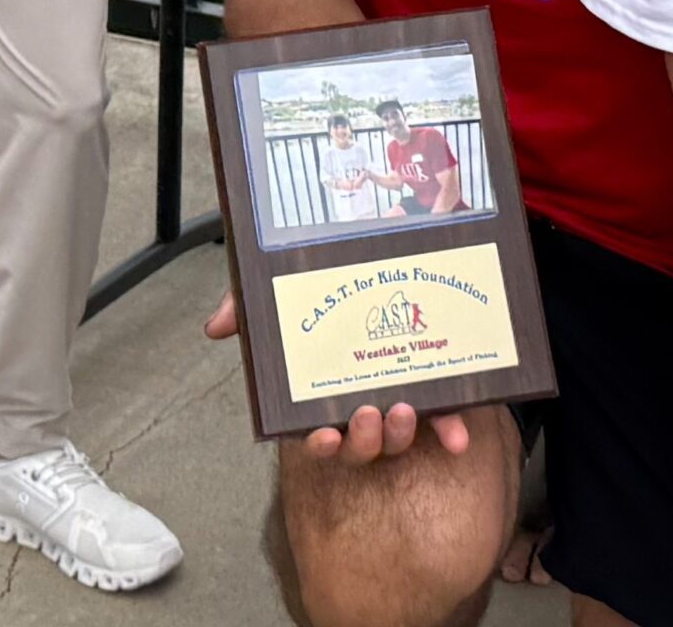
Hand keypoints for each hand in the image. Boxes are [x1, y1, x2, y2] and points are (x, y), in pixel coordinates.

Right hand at [203, 290, 471, 460]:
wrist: (394, 231)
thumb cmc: (332, 273)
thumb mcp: (287, 283)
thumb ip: (250, 303)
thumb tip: (216, 327)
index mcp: (324, 387)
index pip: (317, 429)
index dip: (320, 442)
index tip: (321, 436)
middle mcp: (362, 396)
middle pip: (360, 442)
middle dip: (363, 441)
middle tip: (367, 416)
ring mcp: (401, 391)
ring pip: (398, 435)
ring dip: (400, 436)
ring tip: (404, 411)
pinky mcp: (438, 379)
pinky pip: (445, 413)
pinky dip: (450, 429)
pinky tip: (456, 439)